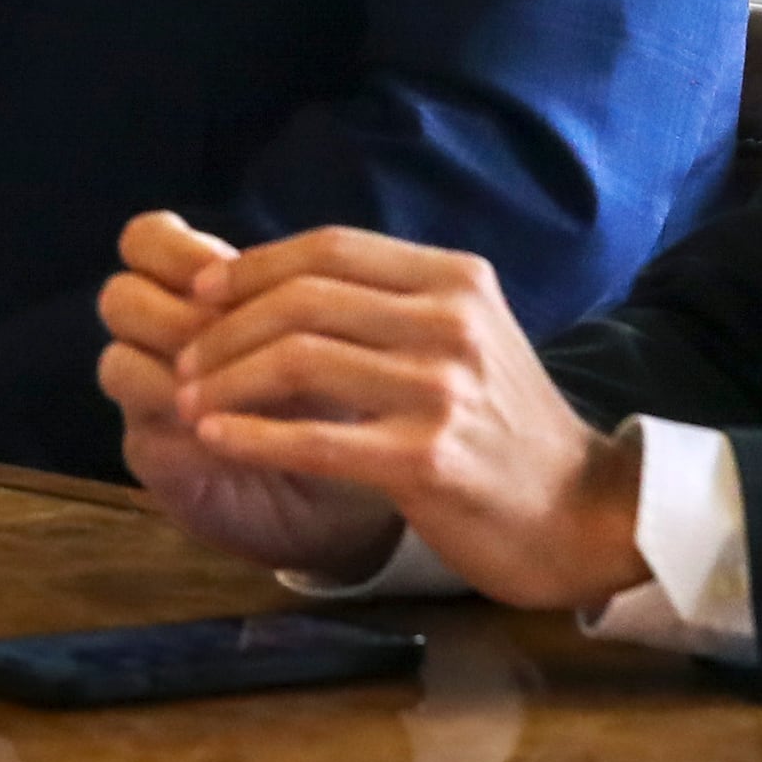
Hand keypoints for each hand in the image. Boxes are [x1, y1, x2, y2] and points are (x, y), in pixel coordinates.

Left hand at [145, 219, 652, 615]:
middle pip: (303, 299)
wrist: (581, 513)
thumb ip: (388, 303)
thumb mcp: (464, 336)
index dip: (251, 265)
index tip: (198, 292)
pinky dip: (251, 435)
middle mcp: (453, 322)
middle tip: (181, 358)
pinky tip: (213, 439)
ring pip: (299, 359)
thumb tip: (275, 281)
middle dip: (224, 327)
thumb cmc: (504, 427)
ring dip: (224, 379)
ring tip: (185, 400)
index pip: (328, 248)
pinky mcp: (428, 459)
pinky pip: (315, 438)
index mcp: (456, 279)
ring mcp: (443, 390)